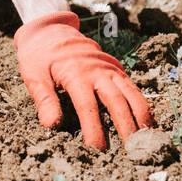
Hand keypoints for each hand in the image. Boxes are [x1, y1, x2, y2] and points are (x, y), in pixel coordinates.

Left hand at [14, 11, 153, 148]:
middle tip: (131, 150)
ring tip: (147, 138)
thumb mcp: (34, 76)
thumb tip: (51, 125)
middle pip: (116, 101)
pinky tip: (147, 122)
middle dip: (125, 126)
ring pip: (130, 93)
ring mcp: (109, 69)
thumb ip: (44, 100)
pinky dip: (142, 104)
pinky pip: (133, 88)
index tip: (97, 149)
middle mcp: (97, 71)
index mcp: (75, 74)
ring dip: (140, 116)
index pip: (87, 106)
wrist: (51, 30)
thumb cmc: (39, 57)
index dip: (94, 128)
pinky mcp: (116, 69)